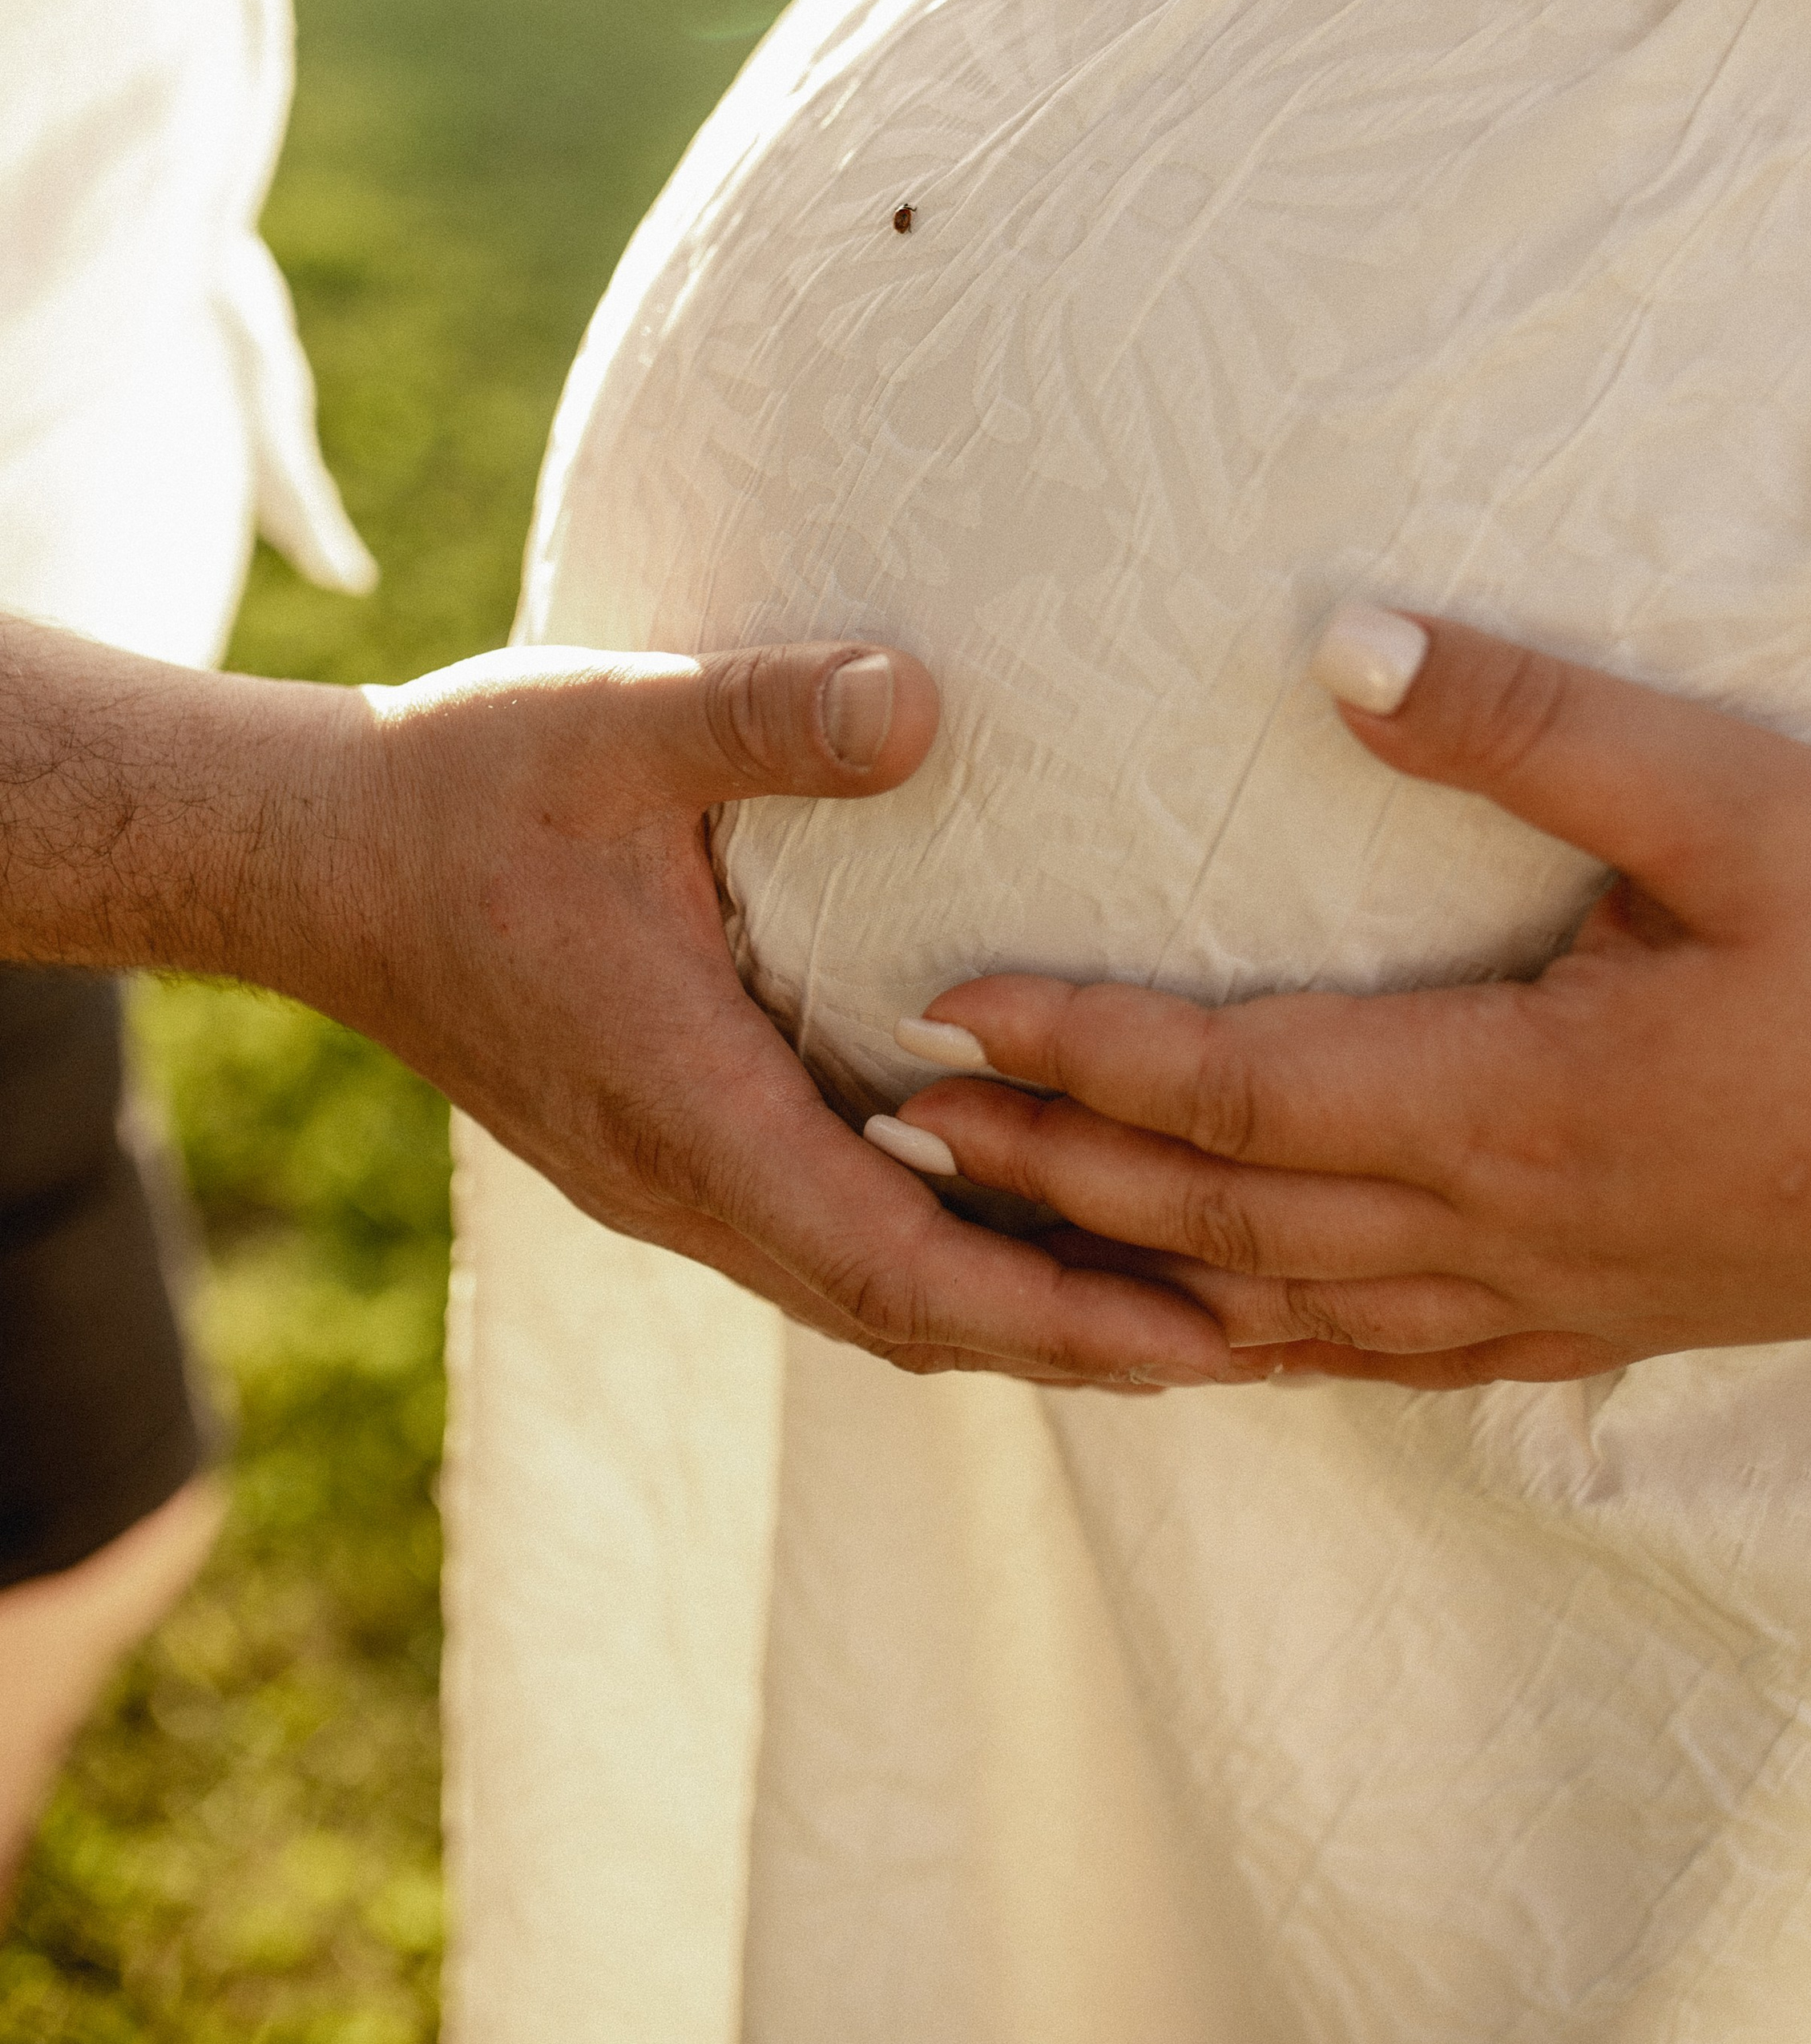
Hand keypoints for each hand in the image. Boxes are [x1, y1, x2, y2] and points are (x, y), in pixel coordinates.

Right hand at [0, 618, 1233, 1389]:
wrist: (317, 861)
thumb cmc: (464, 786)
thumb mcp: (611, 723)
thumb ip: (762, 712)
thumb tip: (922, 701)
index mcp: (686, 1103)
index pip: (897, 1259)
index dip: (1057, 1311)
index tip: (1201, 1338)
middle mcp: (683, 1178)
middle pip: (910, 1310)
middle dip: (1079, 1341)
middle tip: (1259, 1342)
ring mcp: (669, 1179)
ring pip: (871, 1293)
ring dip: (1020, 1313)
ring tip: (1179, 1312)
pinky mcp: (665, 1152)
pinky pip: (831, 1243)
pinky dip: (944, 1262)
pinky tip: (1027, 1224)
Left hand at [893, 612, 1810, 1384]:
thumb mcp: (1740, 803)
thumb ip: (1531, 722)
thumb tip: (1342, 641)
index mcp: (1507, 1103)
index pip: (1225, 1088)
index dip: (1071, 1049)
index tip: (940, 1007)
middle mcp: (1500, 1230)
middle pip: (1213, 1217)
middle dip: (1044, 1171)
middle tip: (894, 1127)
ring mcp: (1554, 1299)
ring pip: (1282, 1313)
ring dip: (1126, 1269)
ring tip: (1001, 1234)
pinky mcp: (1611, 1322)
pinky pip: (1393, 1359)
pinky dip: (1270, 1344)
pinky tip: (1225, 1331)